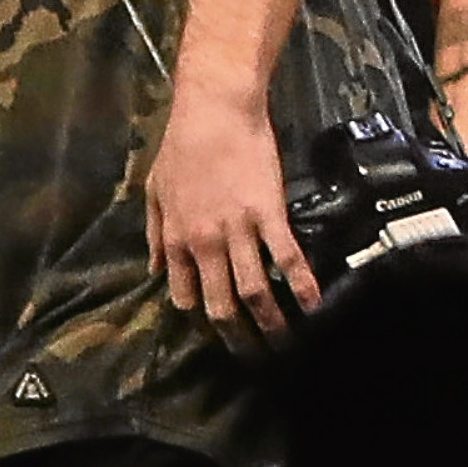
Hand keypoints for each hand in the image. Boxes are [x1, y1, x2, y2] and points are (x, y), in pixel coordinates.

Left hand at [144, 88, 318, 351]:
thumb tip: (152, 270)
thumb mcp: (154, 191)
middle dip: (237, 337)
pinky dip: (301, 285)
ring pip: (253, 291)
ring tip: (285, 343)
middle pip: (220, 305)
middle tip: (254, 355)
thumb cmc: (182, 146)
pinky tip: (314, 304)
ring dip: (270, 323)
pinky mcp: (268, 214)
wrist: (215, 111)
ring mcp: (237, 231)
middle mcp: (203, 245)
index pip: (186, 297)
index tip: (220, 331)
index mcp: (174, 241)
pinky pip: (286, 257)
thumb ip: (153, 234)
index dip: (203, 320)